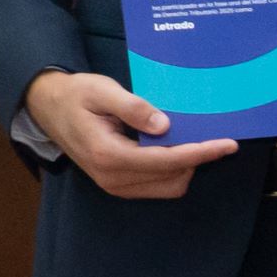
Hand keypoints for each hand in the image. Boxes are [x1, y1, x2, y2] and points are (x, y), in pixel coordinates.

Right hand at [21, 70, 236, 199]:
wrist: (49, 107)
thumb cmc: (76, 95)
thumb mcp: (102, 90)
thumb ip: (133, 107)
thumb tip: (165, 125)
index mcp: (108, 154)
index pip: (166, 161)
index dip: (200, 153)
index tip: (228, 144)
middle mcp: (112, 177)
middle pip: (173, 178)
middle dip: (196, 159)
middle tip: (212, 134)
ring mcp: (115, 185)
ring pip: (169, 186)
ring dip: (187, 166)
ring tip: (194, 139)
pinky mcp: (118, 185)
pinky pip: (158, 185)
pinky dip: (174, 170)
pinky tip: (177, 148)